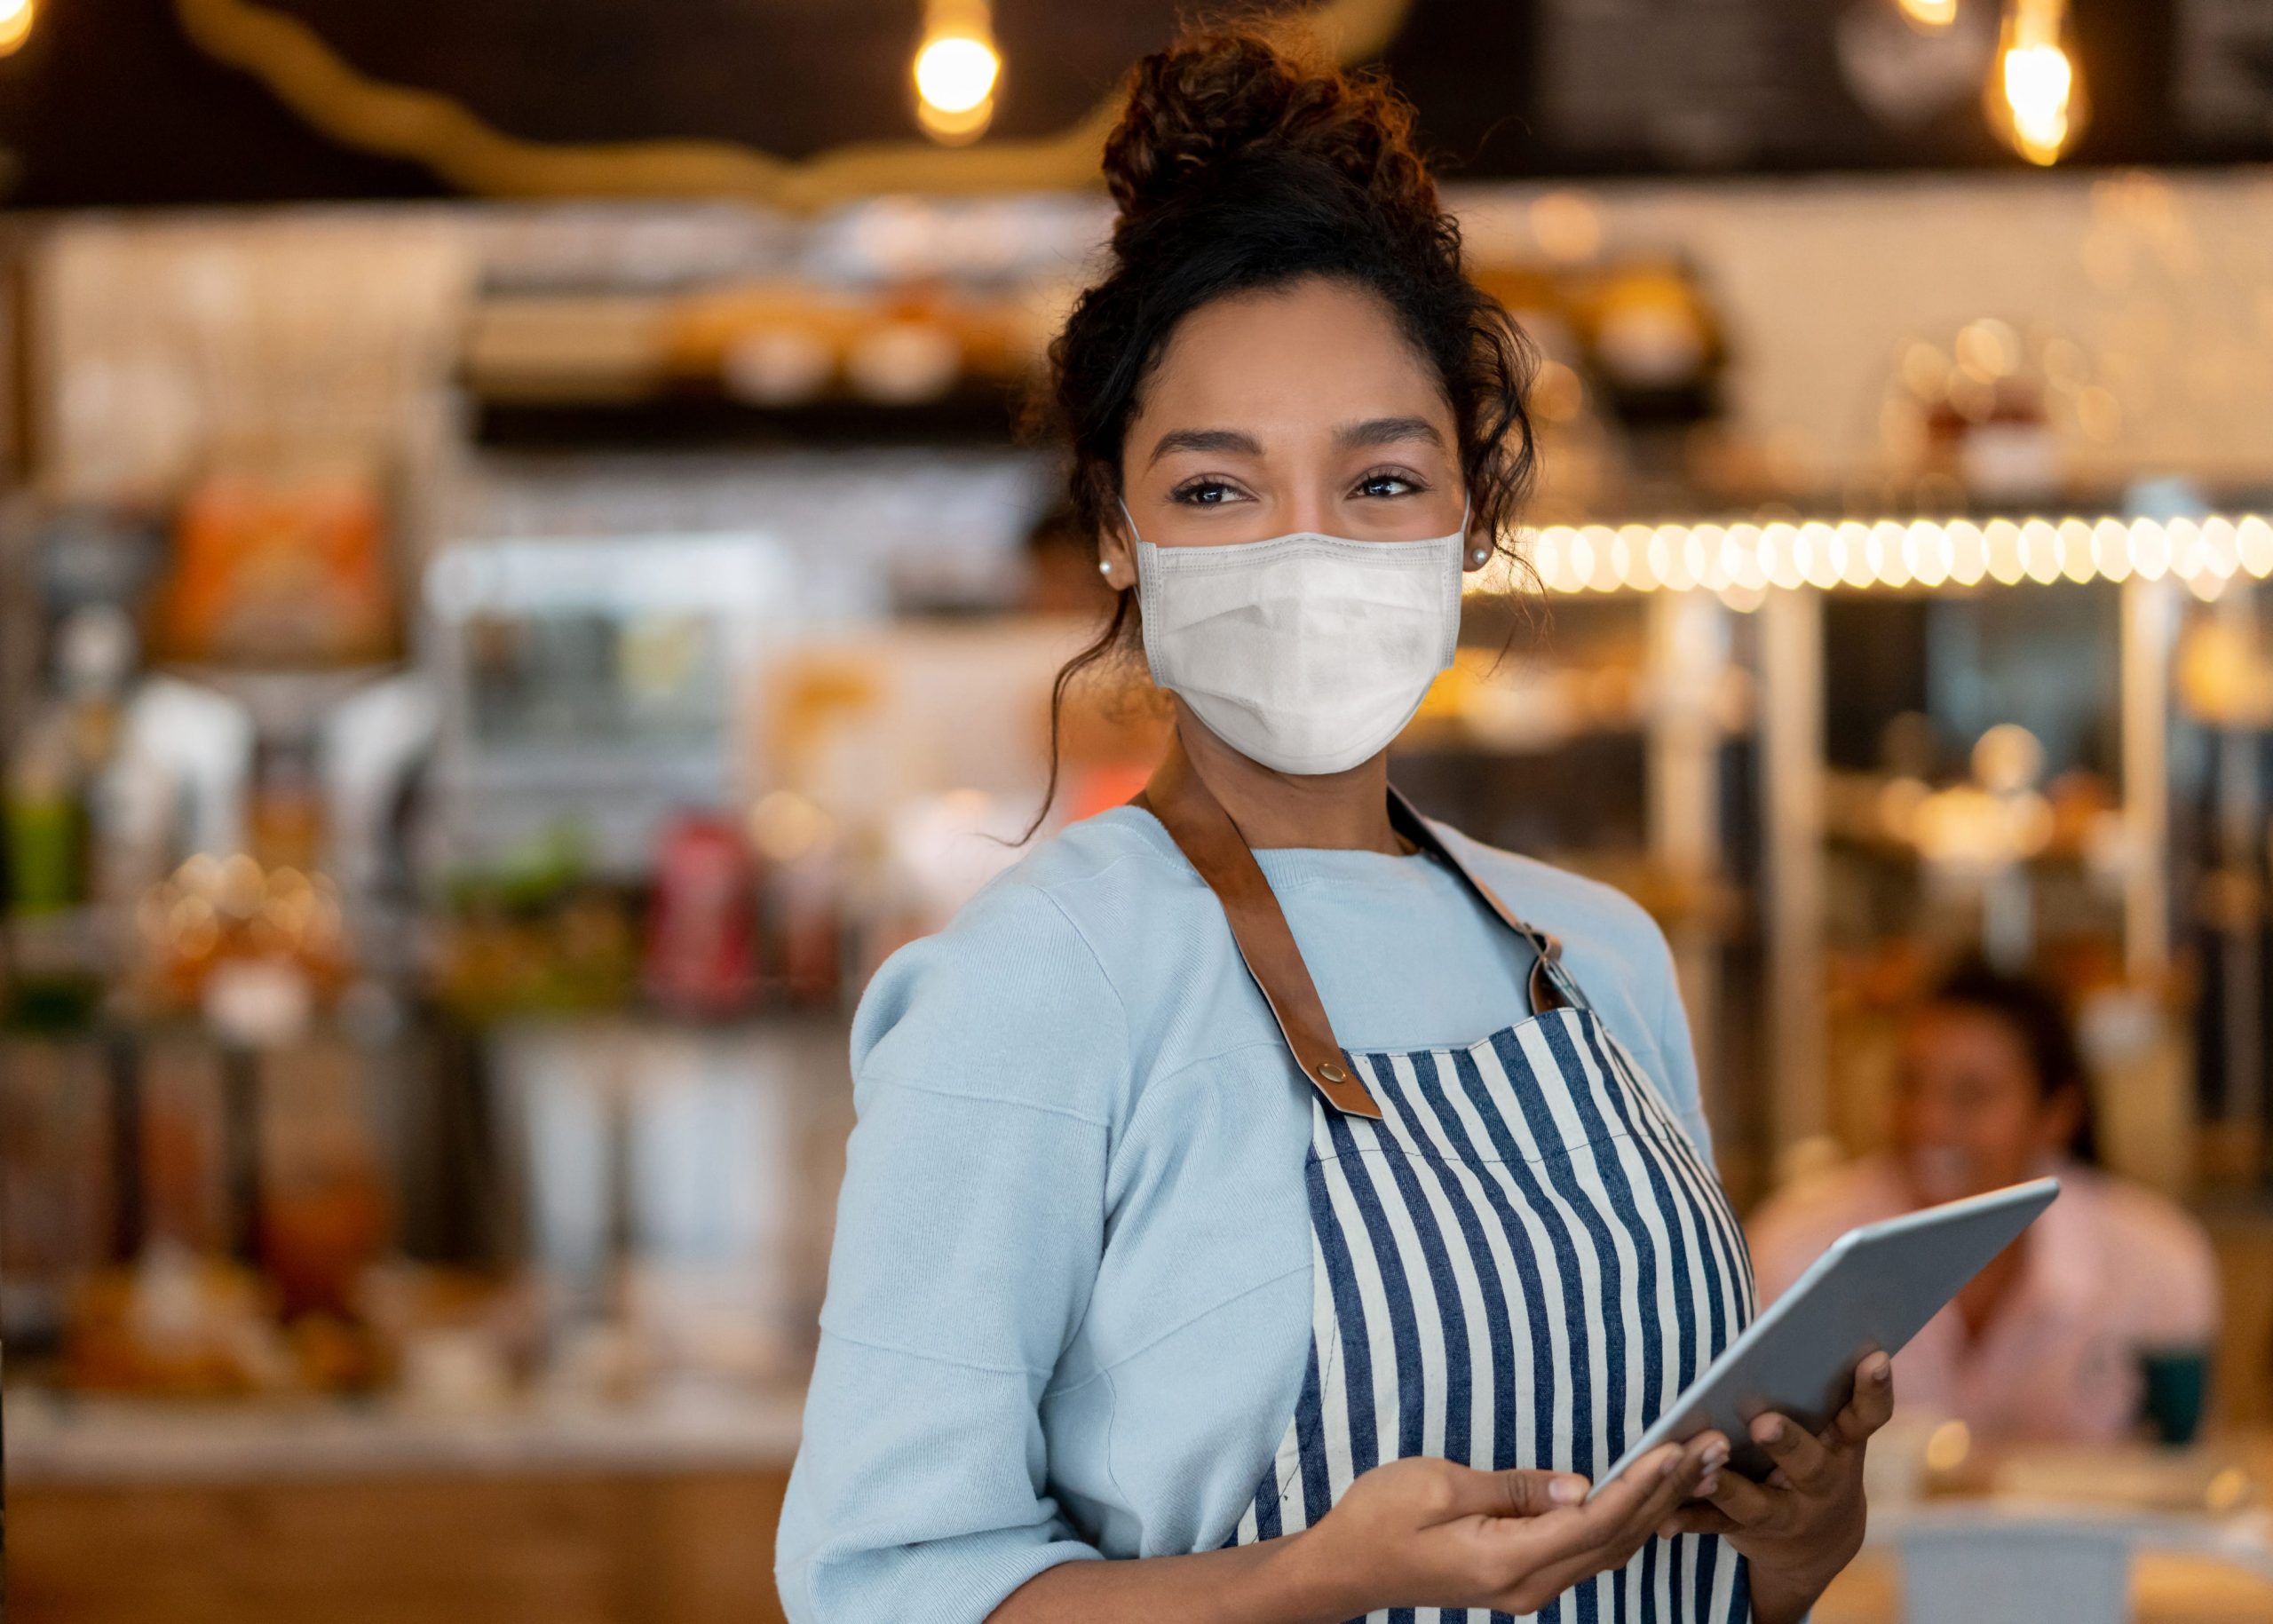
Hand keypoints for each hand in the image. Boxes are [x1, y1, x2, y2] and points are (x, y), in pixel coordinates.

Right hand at [1292, 1432, 1729, 1618]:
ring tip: (1701, 1467)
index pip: (1594, 1521)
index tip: (1677, 1448)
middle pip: (1616, 1538)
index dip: (1639, 1484)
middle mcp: (1529, 1585)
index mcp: (1508, 1562)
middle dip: (1668, 1491)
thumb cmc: (1379, 1517)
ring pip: (1610, 1548)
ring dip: (1658, 1506)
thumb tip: (1578, 1485)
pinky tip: (1652, 1497)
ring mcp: (1527, 1587)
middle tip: (1713, 1448)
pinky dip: (1628, 1520)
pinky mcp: (1521, 1577)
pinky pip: (1590, 1550)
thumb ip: (1512, 1489)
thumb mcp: (1437, 1486)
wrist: (1345, 1567)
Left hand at [1662, 1351, 1894, 1623]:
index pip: (1867, 1416)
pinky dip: (1688, 1520)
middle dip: (1787, 1442)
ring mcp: (1786, 1514)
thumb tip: (1797, 1319)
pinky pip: (1714, 1527)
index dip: (1874, 1389)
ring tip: (1702, 1471)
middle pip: (1809, 1464)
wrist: (1817, 1543)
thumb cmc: (1811, 1451)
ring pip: (1757, 1504)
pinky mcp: (1747, 1532)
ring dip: (1727, 1488)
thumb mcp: (1826, 1424)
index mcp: (1842, 1445)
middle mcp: (1821, 1484)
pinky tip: (1663, 1520)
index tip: (1875, 1357)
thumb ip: (1812, 1384)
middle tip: (1764, 1422)